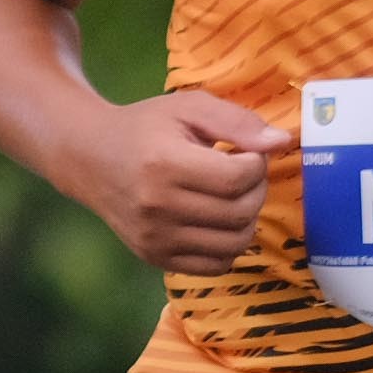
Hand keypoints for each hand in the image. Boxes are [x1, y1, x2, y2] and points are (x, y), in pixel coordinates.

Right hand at [58, 88, 287, 275]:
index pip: (237, 178)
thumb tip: (282, 142)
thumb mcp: (188, 108)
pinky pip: (215, 265)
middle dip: (256, 189)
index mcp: (164, 164)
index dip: (256, 164)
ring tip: (231, 196)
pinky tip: (217, 220)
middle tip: (243, 172)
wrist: (90, 158)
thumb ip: (237, 121)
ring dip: (247, 218)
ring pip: (234, 243)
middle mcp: (156, 206)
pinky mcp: (154, 256)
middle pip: (240, 212)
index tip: (245, 153)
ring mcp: (154, 237)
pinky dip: (228, 245)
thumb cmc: (145, 128)